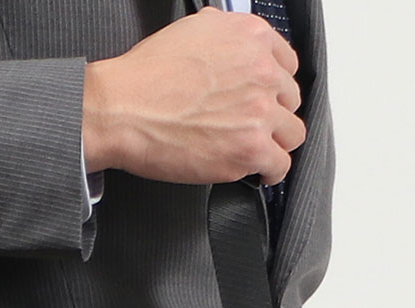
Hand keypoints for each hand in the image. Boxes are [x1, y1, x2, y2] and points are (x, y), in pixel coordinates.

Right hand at [82, 5, 305, 186]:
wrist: (122, 109)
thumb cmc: (145, 76)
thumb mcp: (193, 30)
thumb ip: (225, 35)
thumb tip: (232, 48)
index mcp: (252, 38)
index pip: (286, 65)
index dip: (272, 86)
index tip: (262, 99)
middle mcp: (262, 72)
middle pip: (290, 100)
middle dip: (272, 114)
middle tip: (250, 127)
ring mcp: (259, 113)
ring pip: (291, 133)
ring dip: (275, 142)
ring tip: (257, 151)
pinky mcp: (249, 149)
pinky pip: (279, 164)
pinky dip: (270, 171)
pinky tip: (260, 172)